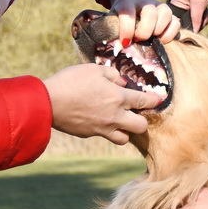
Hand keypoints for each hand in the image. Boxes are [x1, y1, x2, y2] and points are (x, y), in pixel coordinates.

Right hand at [43, 63, 162, 144]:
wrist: (48, 102)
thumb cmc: (71, 81)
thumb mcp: (94, 69)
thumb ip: (113, 75)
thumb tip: (121, 82)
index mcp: (118, 98)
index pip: (145, 102)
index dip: (155, 101)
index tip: (159, 100)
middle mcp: (114, 116)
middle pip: (141, 127)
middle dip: (142, 120)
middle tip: (136, 112)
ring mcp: (102, 128)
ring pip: (124, 138)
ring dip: (126, 130)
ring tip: (120, 120)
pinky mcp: (90, 134)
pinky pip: (105, 135)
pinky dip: (106, 130)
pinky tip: (99, 119)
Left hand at [109, 0, 180, 43]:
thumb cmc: (121, 15)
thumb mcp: (113, 19)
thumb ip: (113, 32)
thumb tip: (117, 49)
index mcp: (127, 2)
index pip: (127, 12)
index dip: (126, 29)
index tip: (125, 42)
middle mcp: (145, 1)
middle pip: (150, 13)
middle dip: (145, 32)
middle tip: (138, 39)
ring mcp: (159, 5)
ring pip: (165, 15)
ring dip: (158, 31)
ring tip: (151, 38)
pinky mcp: (170, 12)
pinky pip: (176, 22)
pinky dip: (170, 34)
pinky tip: (160, 39)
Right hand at [168, 0, 207, 31]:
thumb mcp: (198, 4)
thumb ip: (196, 19)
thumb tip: (194, 32)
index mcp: (174, 9)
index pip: (177, 24)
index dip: (187, 28)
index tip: (196, 26)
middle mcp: (179, 12)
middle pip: (188, 26)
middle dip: (199, 23)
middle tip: (204, 15)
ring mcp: (186, 12)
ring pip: (194, 24)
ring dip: (203, 20)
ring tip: (207, 11)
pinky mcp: (193, 13)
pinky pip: (198, 21)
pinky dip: (205, 18)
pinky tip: (207, 11)